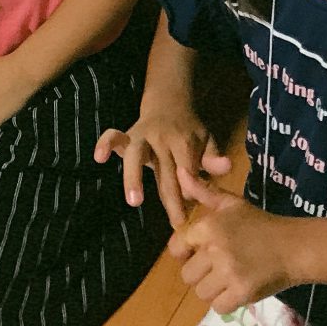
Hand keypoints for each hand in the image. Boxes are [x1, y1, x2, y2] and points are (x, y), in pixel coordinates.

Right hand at [94, 102, 218, 227]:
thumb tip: (227, 167)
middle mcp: (162, 138)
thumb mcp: (207, 141)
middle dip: (171, 198)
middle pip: (165, 170)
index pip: (187, 169)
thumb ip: (214, 157)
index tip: (192, 212)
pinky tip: (99, 157)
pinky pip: (114, 136)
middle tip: (177, 223)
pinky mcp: (127, 134)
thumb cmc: (190, 130)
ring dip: (135, 177)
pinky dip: (105, 143)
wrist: (169, 102)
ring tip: (135, 201)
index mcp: (183, 140)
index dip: (189, 189)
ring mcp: (142, 135)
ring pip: (135, 155)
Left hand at [167, 164, 299, 313]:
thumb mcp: (231, 203)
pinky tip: (236, 291)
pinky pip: (218, 307)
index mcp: (208, 227)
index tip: (200, 253)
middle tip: (217, 269)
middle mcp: (215, 249)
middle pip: (187, 275)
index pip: (177, 248)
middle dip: (200, 274)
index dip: (186, 253)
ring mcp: (228, 272)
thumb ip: (203, 191)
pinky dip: (225, 303)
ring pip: (201, 293)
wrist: (293, 246)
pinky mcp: (242, 293)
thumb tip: (180, 173)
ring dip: (212, 290)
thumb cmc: (260, 224)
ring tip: (227, 280)